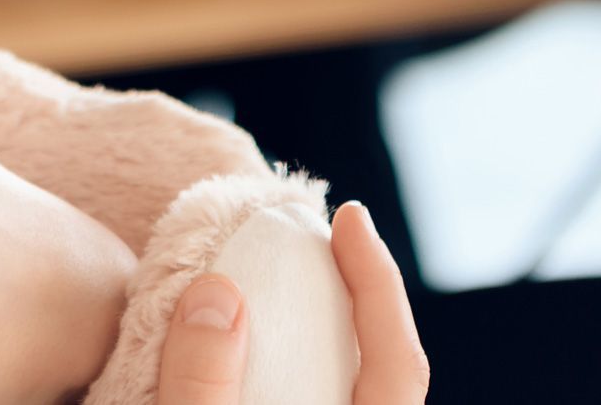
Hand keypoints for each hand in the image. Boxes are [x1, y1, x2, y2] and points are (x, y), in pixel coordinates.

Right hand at [155, 202, 428, 402]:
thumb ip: (202, 381)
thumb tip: (219, 292)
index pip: (398, 365)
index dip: (379, 283)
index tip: (350, 216)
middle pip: (381, 362)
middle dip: (359, 287)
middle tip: (325, 229)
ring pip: (342, 375)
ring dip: (320, 314)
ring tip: (287, 264)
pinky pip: (304, 384)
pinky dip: (288, 341)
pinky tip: (249, 322)